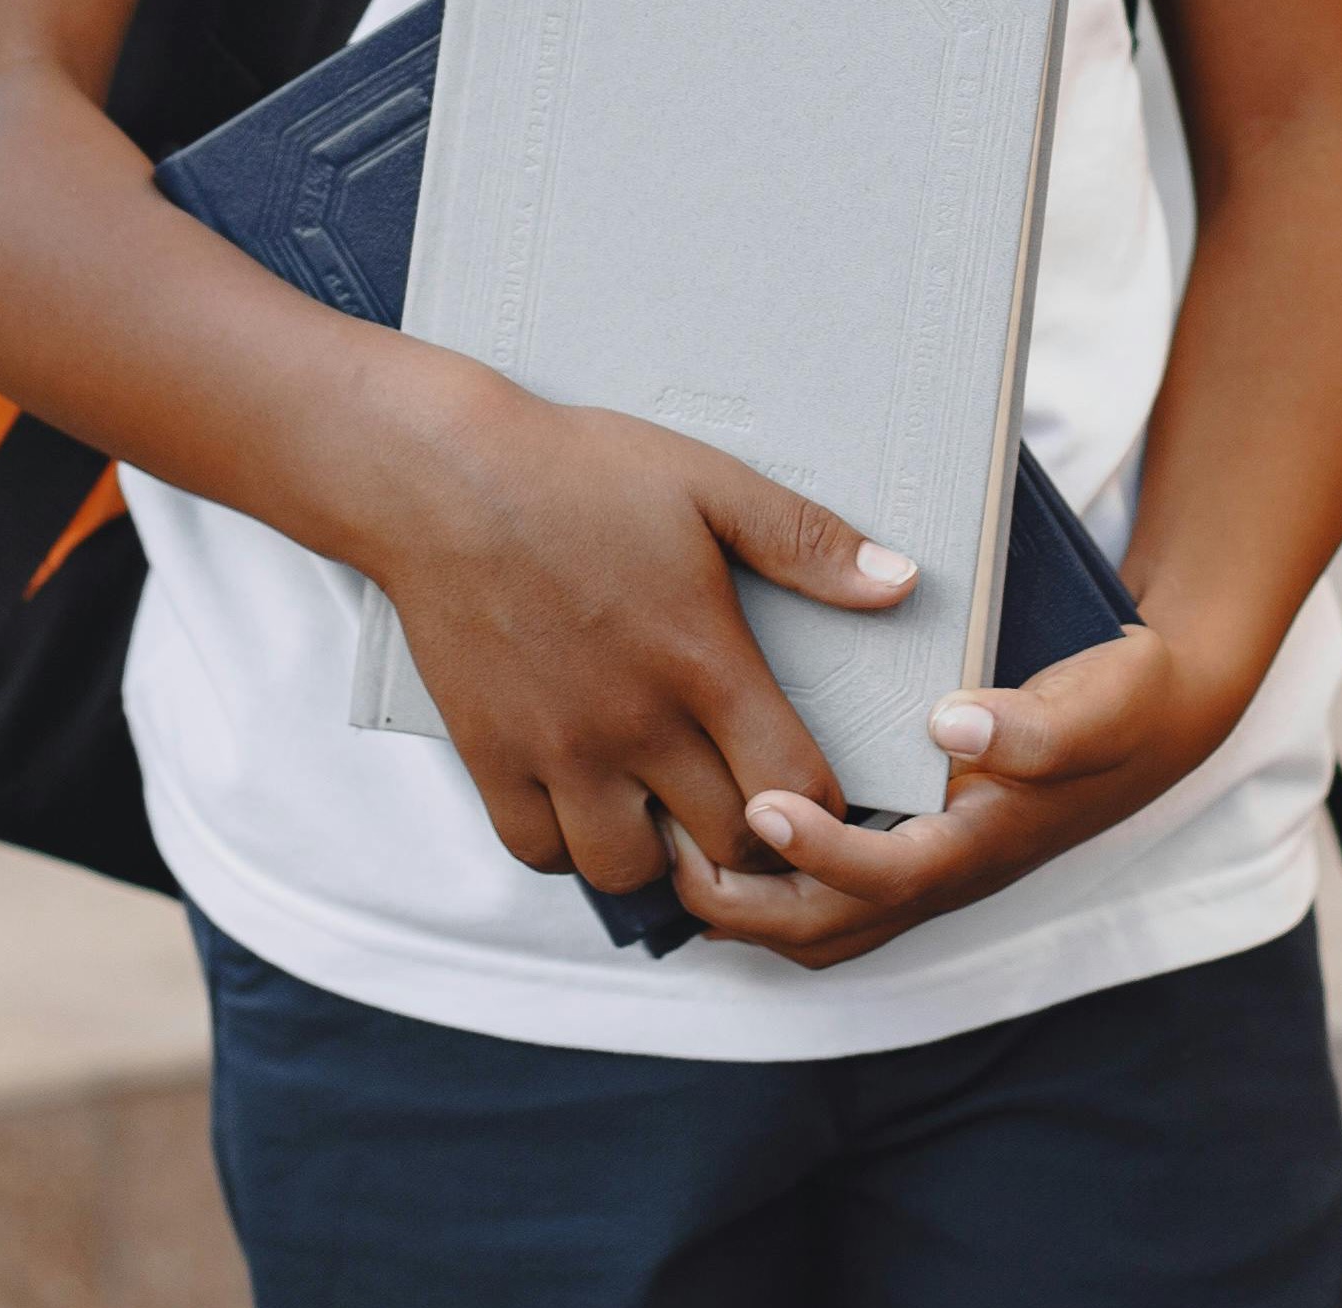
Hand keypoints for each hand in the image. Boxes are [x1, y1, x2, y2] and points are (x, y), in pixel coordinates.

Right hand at [348, 365, 919, 898]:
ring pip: (629, 869)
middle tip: (746, 810)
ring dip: (658, 856)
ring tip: (663, 814)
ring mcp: (558, 748)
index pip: (796, 787)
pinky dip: (567, 846)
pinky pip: (538, 852)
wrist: (441, 476)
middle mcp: (634, 721)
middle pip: (726, 844)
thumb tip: (900, 583)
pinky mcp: (491, 754)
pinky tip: (585, 804)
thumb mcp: (709, 485)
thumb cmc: (578, 471)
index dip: (823, 805)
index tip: (816, 789)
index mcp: (702, 660)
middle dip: (752, 840)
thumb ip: (807, 543)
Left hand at [660, 626, 1239, 969]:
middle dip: (744, 904)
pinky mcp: (913, 852)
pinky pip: (827, 899)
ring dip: (744, 907)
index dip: (822, 853)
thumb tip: (949, 723)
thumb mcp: (1101, 700)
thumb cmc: (1123, 705)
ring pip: (820, 929)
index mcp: (985, 843)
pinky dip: (765, 886)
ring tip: (672, 848)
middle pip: (829, 929)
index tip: (762, 806)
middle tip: (670, 843)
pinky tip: (716, 834)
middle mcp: (949, 874)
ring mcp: (929, 871)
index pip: (890, 876)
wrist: (1155, 720)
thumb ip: (1035, 725)